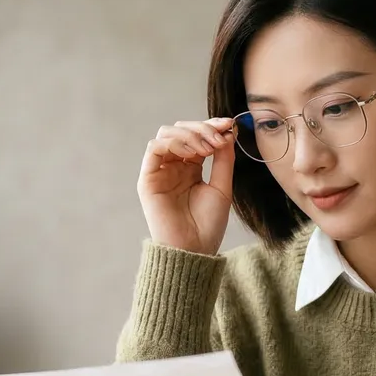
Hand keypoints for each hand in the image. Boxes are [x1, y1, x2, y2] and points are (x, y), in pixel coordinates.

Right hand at [137, 118, 235, 255]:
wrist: (194, 250)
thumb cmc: (208, 225)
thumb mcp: (222, 186)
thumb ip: (224, 159)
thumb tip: (228, 131)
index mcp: (190, 168)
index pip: (196, 136)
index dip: (211, 126)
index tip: (228, 125)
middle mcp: (173, 166)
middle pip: (180, 130)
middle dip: (201, 128)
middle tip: (219, 137)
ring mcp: (160, 172)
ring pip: (166, 134)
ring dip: (190, 134)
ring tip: (207, 148)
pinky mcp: (147, 179)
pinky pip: (154, 148)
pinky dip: (174, 143)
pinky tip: (192, 152)